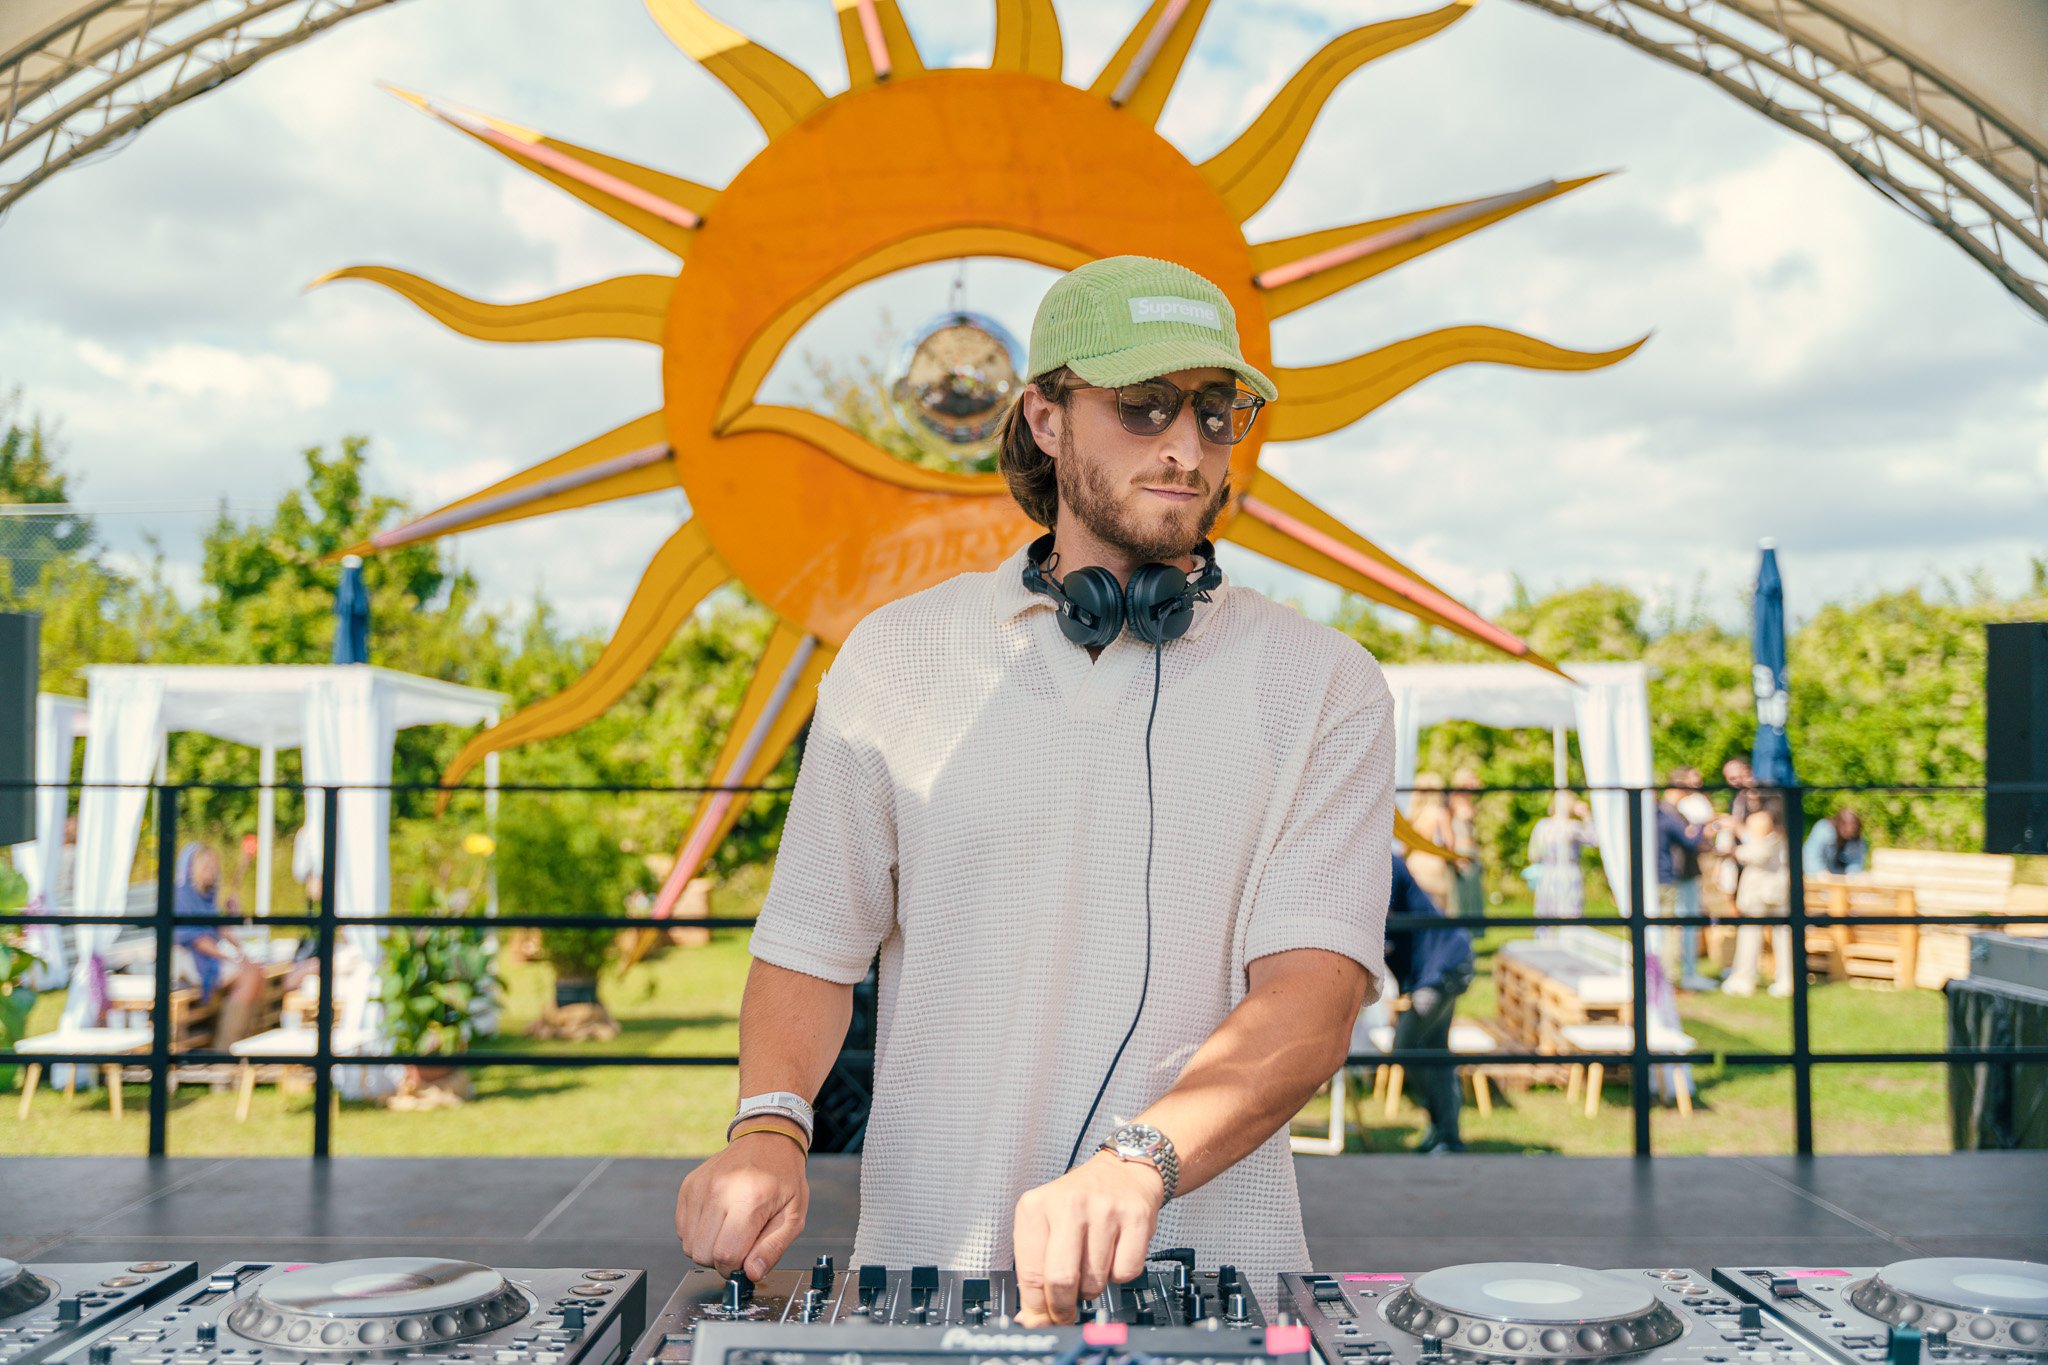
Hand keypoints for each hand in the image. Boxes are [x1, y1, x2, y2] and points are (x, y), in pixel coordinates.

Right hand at [675, 1125, 808, 1280]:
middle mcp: (720, 1191)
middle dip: (721, 1259)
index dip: (735, 1268)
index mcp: (749, 1199)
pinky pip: (682, 1229)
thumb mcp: (793, 1216)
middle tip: (739, 1243)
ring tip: (730, 1229)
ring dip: (708, 1247)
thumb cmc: (783, 1179)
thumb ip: (773, 1248)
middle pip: (703, 1254)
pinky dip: (698, 1233)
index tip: (746, 1260)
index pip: (726, 1255)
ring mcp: (700, 1187)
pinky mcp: (688, 1185)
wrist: (767, 1140)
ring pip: (689, 1245)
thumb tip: (751, 1273)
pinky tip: (718, 1219)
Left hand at [1012, 1152, 1164, 1325]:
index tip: (1041, 1319)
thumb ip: (1034, 1269)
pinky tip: (1114, 1254)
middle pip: (1061, 1280)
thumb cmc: (1078, 1203)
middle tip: (1066, 1311)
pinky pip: (1126, 1273)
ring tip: (1090, 1265)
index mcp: (1035, 1206)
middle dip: (1063, 1307)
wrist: (1121, 1172)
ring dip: (1092, 1287)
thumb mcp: (1044, 1224)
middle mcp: (1068, 1204)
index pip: (1030, 1274)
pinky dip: (1119, 1274)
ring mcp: (1104, 1210)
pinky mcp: (1135, 1218)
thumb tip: (1032, 1319)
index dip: (1037, 1307)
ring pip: (1095, 1282)